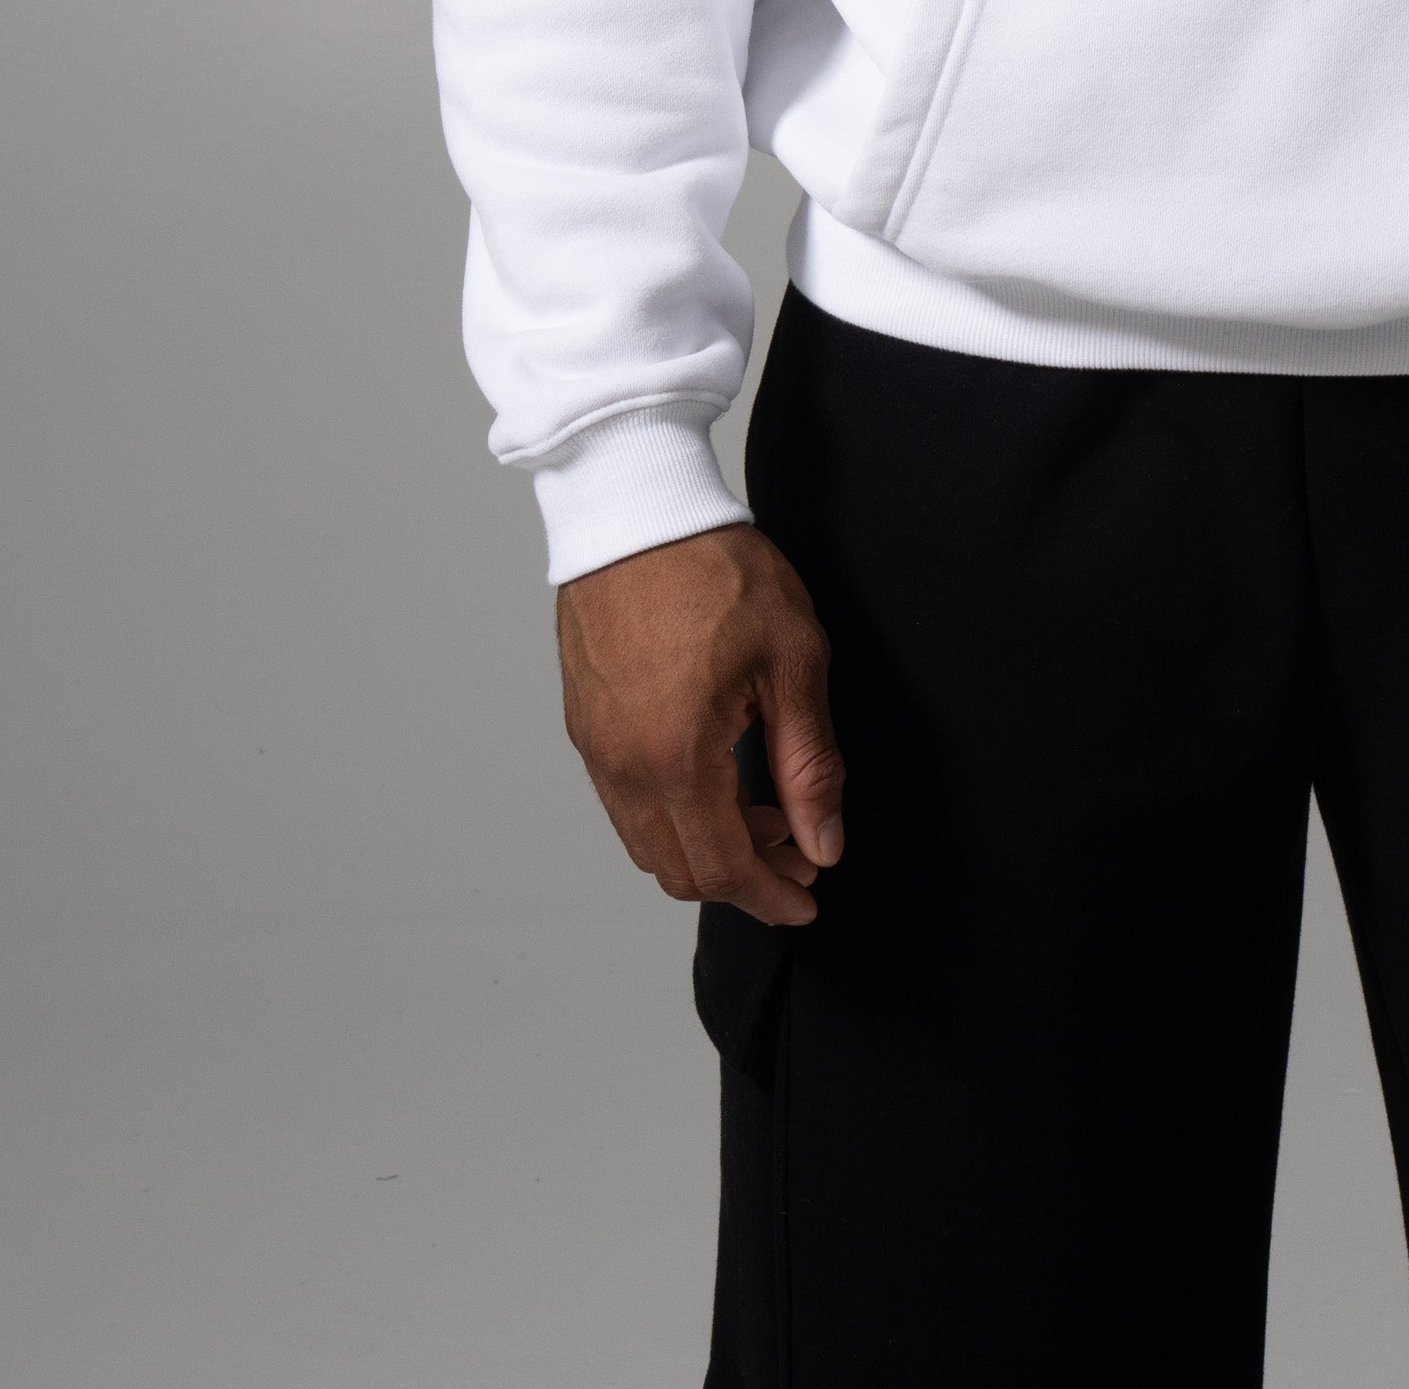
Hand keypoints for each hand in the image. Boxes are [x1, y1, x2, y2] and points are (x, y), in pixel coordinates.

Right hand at [556, 525, 845, 923]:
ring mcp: (596, 747)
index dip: (771, 897)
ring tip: (765, 806)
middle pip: (680, 870)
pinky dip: (673, 813)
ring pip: (648, 842)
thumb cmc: (715, 569)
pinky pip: (625, 802)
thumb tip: (824, 842)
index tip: (808, 900)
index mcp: (676, 758)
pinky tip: (717, 775)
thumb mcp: (792, 660)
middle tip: (798, 847)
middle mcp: (623, 766)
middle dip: (745, 876)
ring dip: (707, 846)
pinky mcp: (584, 724)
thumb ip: (810, 763)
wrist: (638, 507)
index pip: (723, 869)